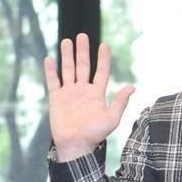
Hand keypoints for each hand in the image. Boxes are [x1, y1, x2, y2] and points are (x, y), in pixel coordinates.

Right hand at [44, 33, 134, 161]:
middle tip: (82, 35)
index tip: (104, 45)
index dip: (103, 58)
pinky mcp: (56, 99)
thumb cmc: (95, 135)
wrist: (76, 145)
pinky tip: (50, 59)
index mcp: (97, 94)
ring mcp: (69, 93)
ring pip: (68, 70)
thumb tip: (132, 87)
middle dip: (82, 51)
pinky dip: (50, 71)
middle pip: (83, 66)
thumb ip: (120, 102)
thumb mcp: (112, 119)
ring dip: (67, 56)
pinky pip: (53, 82)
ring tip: (67, 41)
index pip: (101, 71)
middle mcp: (83, 90)